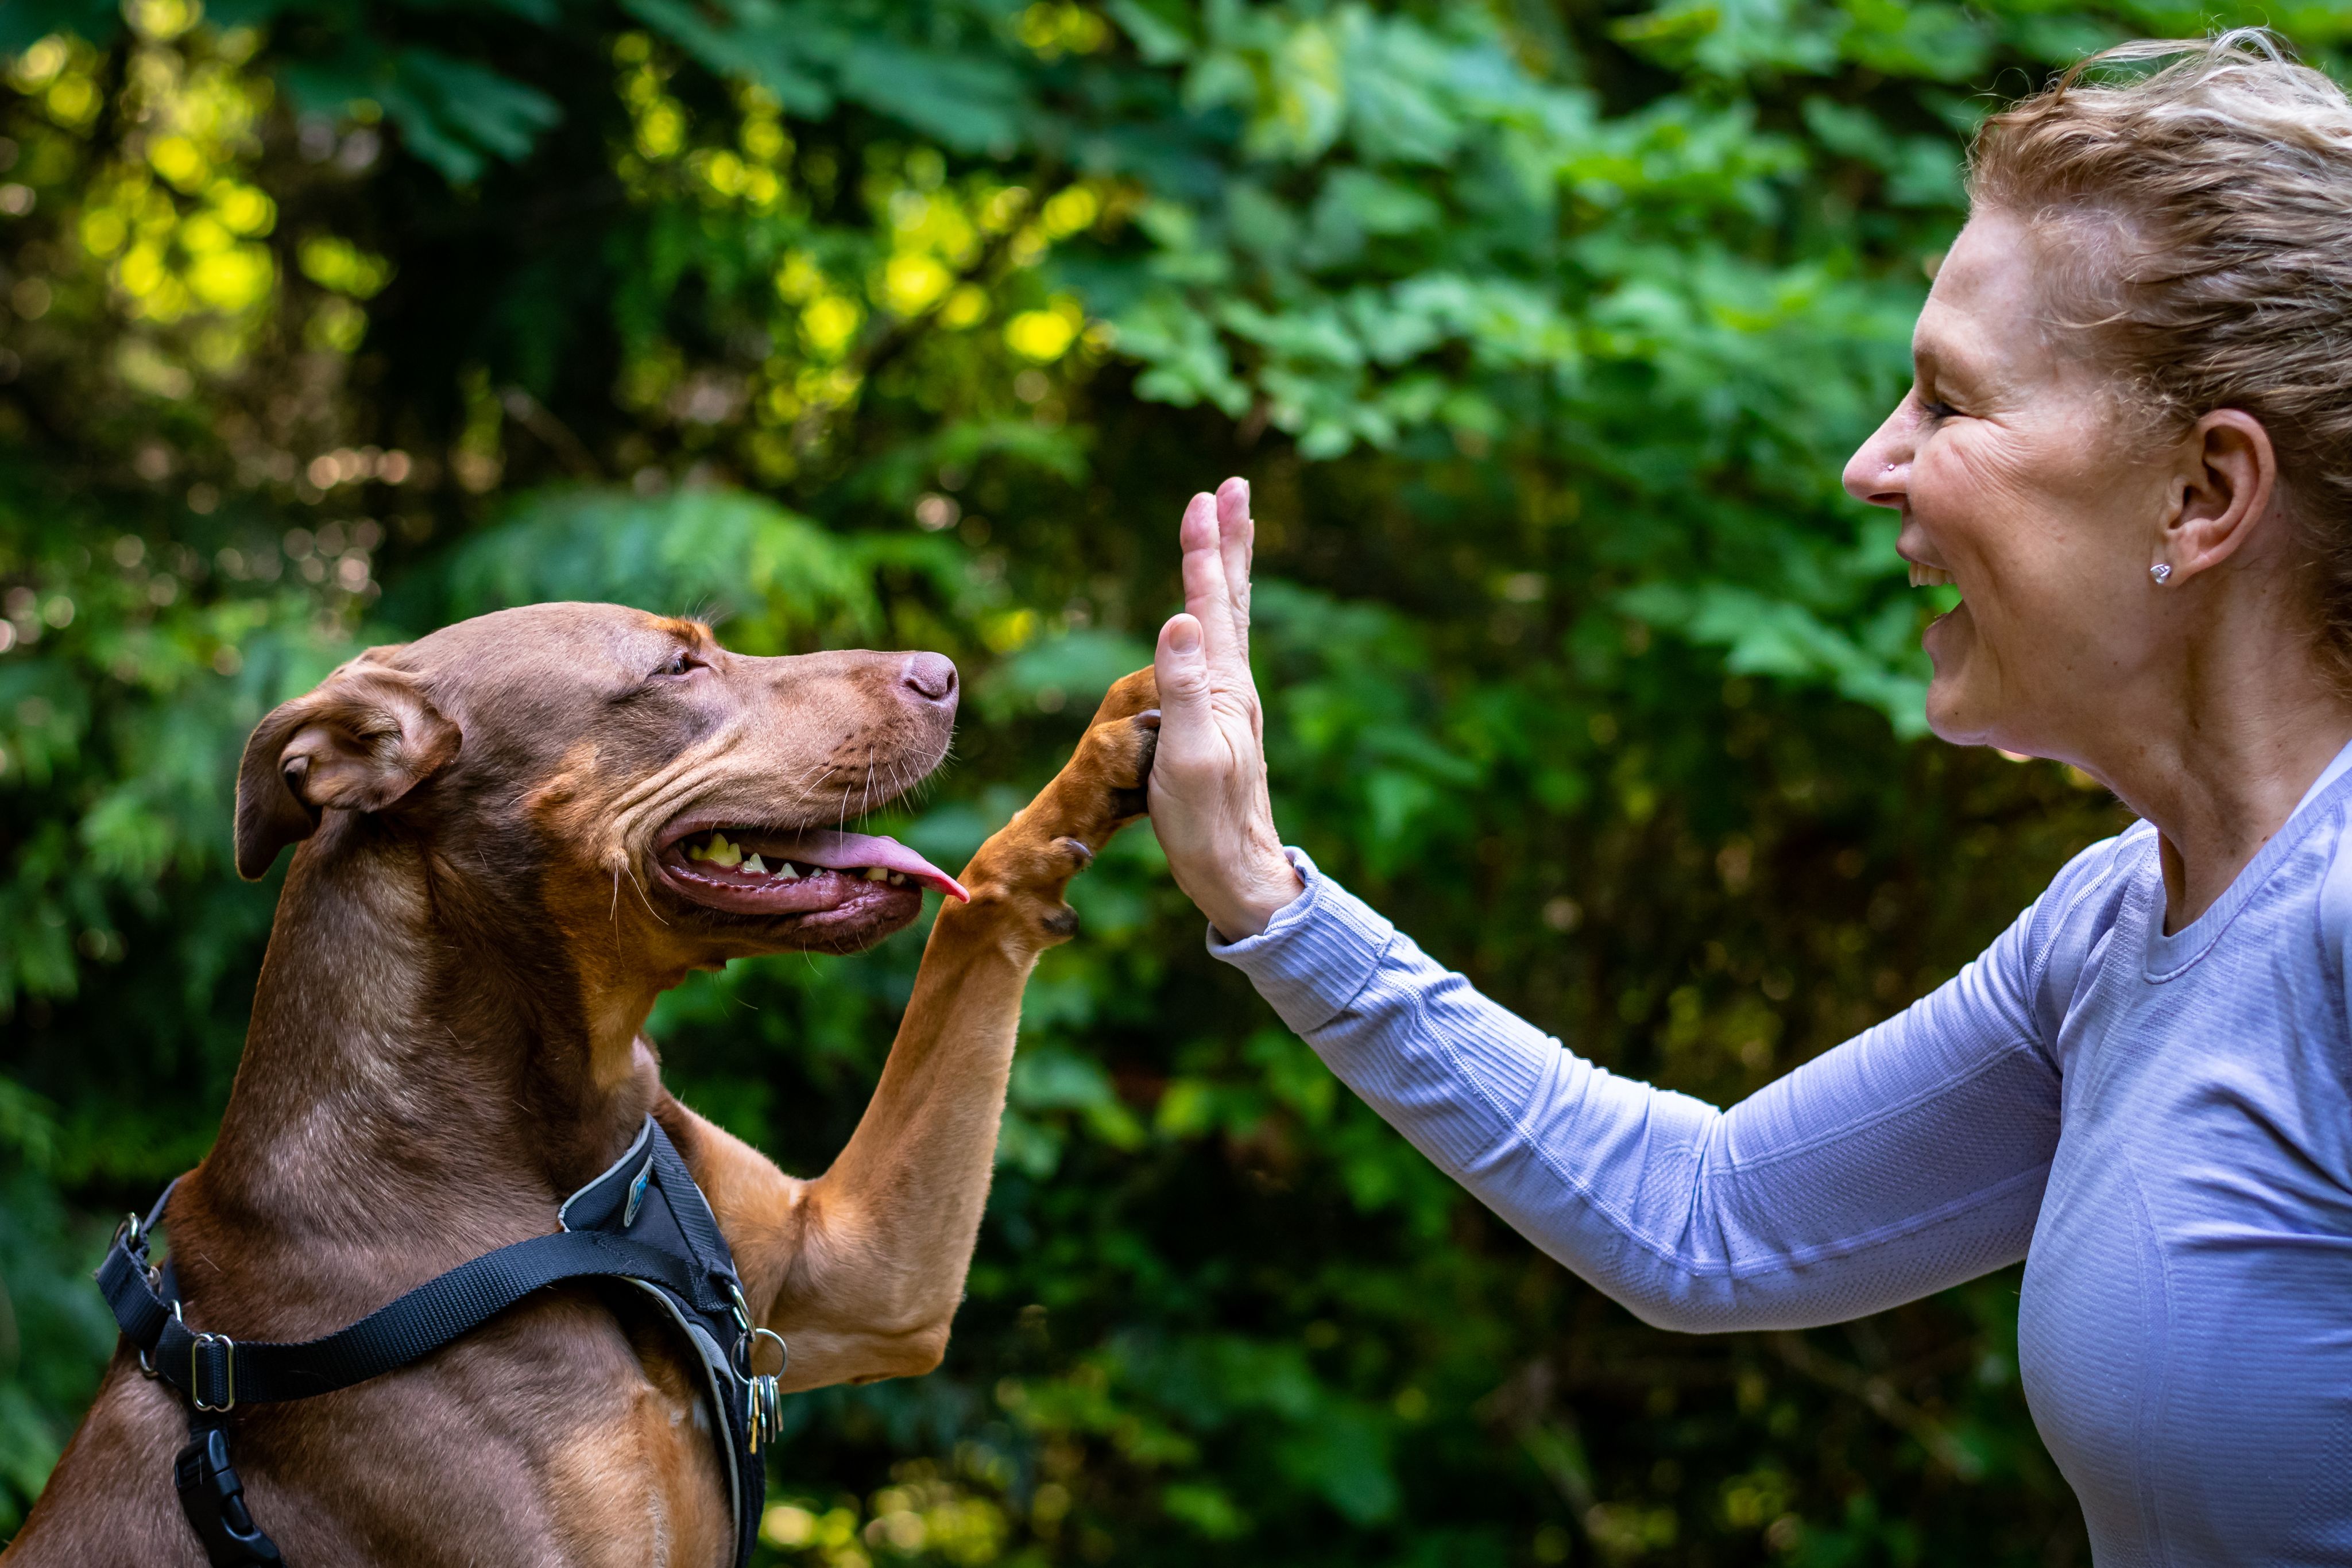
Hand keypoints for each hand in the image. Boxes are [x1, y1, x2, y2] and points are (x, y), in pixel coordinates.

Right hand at [1148, 477, 1303, 939]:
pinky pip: (1222, 645)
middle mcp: (1234, 682)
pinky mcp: (1224, 718)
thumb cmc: (1208, 824)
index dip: (1204, 548)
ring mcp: (1231, 699)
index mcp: (1225, 684)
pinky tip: (1214, 615)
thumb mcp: (1189, 758)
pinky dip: (1219, 611)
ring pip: (1231, 617)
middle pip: (1232, 596)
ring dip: (1227, 567)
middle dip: (1228, 539)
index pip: (1211, 602)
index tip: (1204, 497)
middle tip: (1233, 486)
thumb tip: (1179, 619)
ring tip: (1229, 527)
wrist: (1237, 871)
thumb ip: (1183, 689)